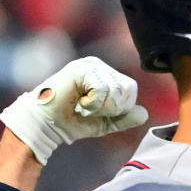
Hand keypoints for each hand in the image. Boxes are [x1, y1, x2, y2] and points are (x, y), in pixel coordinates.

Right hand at [0, 56, 147, 165]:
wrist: (47, 125)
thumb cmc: (71, 122)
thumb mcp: (104, 123)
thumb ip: (124, 118)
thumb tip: (144, 113)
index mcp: (104, 74)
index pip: (131, 89)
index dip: (120, 108)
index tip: (98, 112)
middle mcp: (97, 65)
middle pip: (127, 88)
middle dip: (113, 108)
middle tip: (90, 110)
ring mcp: (88, 65)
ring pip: (116, 90)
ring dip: (101, 107)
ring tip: (82, 106)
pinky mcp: (80, 69)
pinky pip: (103, 90)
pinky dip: (93, 103)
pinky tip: (78, 102)